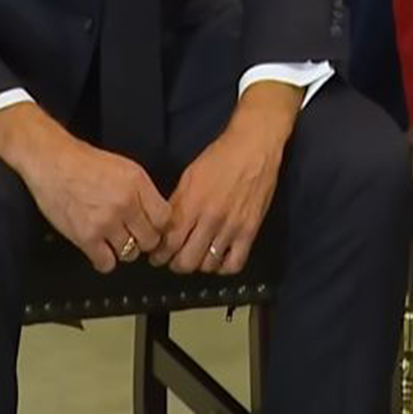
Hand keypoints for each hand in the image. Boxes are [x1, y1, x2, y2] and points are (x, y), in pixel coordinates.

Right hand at [0, 102, 168, 272]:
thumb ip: (144, 192)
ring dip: (126, 250)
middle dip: (146, 240)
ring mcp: (105, 223)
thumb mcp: (128, 169)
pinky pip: (106, 263)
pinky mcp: (85, 237)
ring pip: (130, 254)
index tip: (155, 228)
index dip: (162, 227)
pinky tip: (102, 250)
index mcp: (138, 185)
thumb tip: (157, 215)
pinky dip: (106, 261)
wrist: (54, 164)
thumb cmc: (88, 164)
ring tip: (117, 241)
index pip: (165, 218)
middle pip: (150, 239)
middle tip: (137, 237)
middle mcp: (125, 204)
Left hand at [153, 81, 299, 274]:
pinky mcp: (251, 229)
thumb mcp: (190, 176)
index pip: (168, 244)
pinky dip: (223, 267)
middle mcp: (210, 219)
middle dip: (175, 264)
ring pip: (208, 265)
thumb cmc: (220, 157)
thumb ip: (177, 204)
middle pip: (186, 261)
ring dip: (199, 265)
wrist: (255, 145)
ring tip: (197, 256)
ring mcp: (232, 226)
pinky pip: (234, 263)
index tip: (158, 255)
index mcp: (191, 204)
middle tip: (175, 259)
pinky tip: (219, 258)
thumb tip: (164, 229)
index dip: (159, 255)